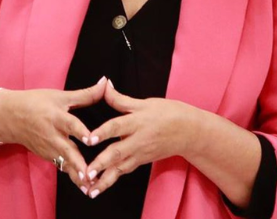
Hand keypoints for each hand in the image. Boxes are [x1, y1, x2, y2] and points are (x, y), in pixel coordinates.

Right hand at [0, 77, 105, 189]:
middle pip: (66, 150)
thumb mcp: (59, 96)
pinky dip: (72, 175)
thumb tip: (106, 82)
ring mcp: (48, 148)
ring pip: (64, 163)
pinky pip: (62, 166)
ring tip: (90, 186)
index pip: (69, 124)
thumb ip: (86, 94)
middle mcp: (52, 135)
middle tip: (90, 174)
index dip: (80, 131)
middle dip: (78, 164)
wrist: (9, 117)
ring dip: (77, 175)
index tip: (90, 139)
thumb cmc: (35, 102)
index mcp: (55, 116)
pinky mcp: (47, 156)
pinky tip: (84, 185)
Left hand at [83, 80, 198, 198]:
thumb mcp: (145, 103)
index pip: (117, 126)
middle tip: (87, 172)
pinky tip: (99, 187)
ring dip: (104, 180)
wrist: (189, 132)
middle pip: (117, 152)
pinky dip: (112, 180)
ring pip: (120, 168)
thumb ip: (121, 99)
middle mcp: (137, 140)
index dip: (103, 132)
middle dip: (101, 164)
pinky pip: (124, 171)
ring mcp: (139, 154)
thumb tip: (104, 85)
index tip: (90, 139)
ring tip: (90, 190)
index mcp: (137, 122)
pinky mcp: (141, 161)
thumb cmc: (168, 113)